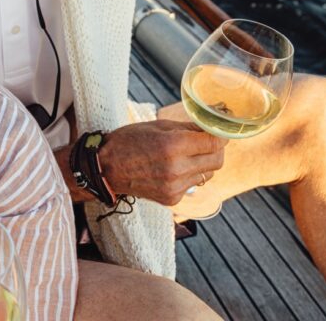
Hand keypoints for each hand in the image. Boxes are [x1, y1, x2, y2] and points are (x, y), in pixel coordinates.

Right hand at [99, 120, 227, 205]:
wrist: (105, 169)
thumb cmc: (128, 141)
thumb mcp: (158, 126)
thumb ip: (188, 128)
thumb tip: (212, 128)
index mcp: (173, 145)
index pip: (214, 143)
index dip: (220, 136)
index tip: (219, 132)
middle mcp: (176, 169)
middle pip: (217, 161)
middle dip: (216, 150)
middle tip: (207, 143)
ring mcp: (175, 187)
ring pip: (207, 175)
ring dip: (202, 164)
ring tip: (184, 156)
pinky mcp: (172, 199)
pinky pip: (192, 185)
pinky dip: (188, 176)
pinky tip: (172, 170)